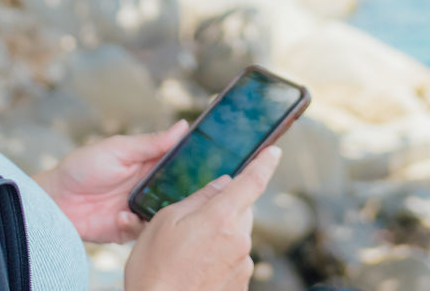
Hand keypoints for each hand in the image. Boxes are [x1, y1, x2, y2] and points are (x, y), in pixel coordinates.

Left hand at [36, 119, 189, 243]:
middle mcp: (150, 186)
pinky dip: (135, 225)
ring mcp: (142, 208)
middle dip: (186, 192)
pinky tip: (120, 216)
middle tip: (186, 191)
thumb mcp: (118, 149)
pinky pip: (145, 231)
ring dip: (162, 211)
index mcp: (150, 162)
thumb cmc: (83, 167)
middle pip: (181, 190)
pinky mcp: (130, 229)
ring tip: (147, 205)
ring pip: (168, 213)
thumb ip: (151, 143)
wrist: (56, 200)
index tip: (212, 161)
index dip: (197, 161)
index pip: (181, 161)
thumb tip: (183, 126)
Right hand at [123, 144, 282, 290]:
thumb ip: (198, 198)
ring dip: (220, 237)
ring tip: (188, 255)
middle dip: (224, 210)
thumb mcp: (165, 222)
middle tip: (193, 224)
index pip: (252, 182)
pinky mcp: (240, 285)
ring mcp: (242, 266)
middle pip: (241, 211)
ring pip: (236, 237)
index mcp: (220, 218)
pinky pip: (234, 261)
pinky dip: (219, 260)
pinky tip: (196, 270)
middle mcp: (239, 241)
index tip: (274, 152)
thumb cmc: (154, 269)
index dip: (265, 163)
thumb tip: (222, 185)